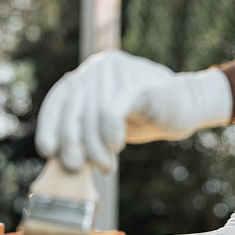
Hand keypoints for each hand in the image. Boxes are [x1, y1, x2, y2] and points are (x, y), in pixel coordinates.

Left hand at [35, 49, 232, 170]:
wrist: (187, 105)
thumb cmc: (144, 117)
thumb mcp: (108, 124)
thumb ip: (86, 132)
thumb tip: (60, 159)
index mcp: (88, 76)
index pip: (58, 100)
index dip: (48, 126)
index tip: (48, 151)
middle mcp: (99, 67)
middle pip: (72, 109)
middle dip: (71, 143)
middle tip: (76, 167)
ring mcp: (117, 71)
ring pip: (91, 115)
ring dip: (96, 147)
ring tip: (107, 164)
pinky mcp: (136, 82)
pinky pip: (111, 113)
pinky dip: (110, 136)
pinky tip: (118, 145)